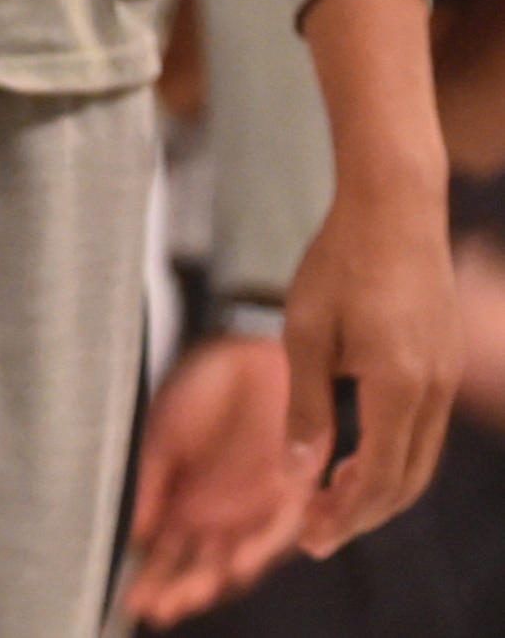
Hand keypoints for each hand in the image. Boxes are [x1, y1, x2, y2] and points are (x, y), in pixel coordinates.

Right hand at [126, 330, 316, 620]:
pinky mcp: (293, 494)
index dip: (153, 579)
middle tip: (159, 606)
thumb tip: (138, 530)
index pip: (167, 553)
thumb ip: (153, 480)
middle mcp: (221, 514)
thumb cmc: (202, 388)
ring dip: (214, 578)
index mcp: (185, 502)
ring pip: (236, 558)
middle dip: (180, 589)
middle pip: (200, 566)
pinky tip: (237, 562)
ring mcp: (256, 508)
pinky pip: (278, 531)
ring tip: (193, 591)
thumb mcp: (165, 431)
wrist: (249, 356)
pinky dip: (257, 548)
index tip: (134, 599)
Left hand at [281, 158, 454, 562]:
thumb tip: (298, 473)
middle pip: (405, 481)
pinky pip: (425, 432)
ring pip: (420, 460)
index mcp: (399, 386)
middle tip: (313, 536)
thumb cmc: (339, 262)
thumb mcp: (305, 332)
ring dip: (378, 490)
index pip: (377, 478)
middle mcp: (434, 392)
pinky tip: (357, 459)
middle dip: (360, 515)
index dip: (344, 515)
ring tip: (330, 505)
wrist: (395, 207)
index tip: (308, 537)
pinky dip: (393, 458)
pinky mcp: (445, 364)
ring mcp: (447, 378)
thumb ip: (306, 406)